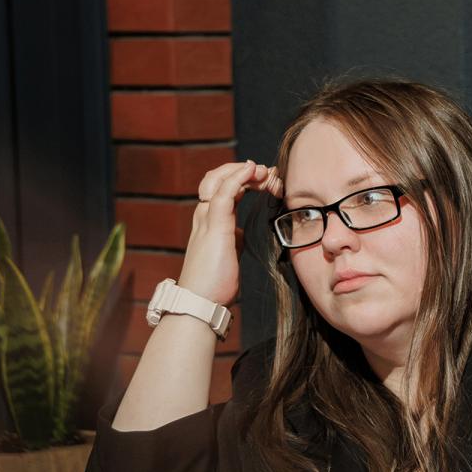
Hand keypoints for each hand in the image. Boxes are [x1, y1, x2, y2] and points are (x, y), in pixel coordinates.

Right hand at [177, 160, 281, 304]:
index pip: (223, 187)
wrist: (201, 302)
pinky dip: (239, 177)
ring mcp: (207, 219)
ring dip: (245, 170)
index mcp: (209, 220)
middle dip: (245, 170)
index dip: (243, 178)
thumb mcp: (228, 253)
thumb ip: (232, 238)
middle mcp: (204, 214)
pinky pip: (225, 192)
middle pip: (219, 177)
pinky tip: (253, 170)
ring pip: (220, 179)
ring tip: (265, 170)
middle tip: (270, 173)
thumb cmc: (214, 282)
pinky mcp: (215, 226)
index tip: (266, 179)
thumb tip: (240, 233)